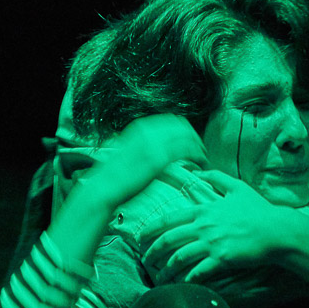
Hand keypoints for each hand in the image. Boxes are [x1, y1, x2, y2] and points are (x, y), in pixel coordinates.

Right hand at [77, 114, 206, 210]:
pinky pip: (187, 151)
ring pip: (187, 138)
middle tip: (201, 150)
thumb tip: (159, 146)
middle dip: (194, 137)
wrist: (104, 186)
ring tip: (203, 159)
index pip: (172, 121)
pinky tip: (200, 164)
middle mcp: (148, 130)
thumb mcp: (129, 149)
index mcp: (141, 126)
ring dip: (199, 147)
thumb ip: (144, 144)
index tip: (192, 141)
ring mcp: (154, 143)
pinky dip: (198, 156)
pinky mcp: (159, 158)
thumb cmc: (115, 174)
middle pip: (183, 127)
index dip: (186, 131)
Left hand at [141, 170, 290, 283]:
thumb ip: (216, 177)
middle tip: (145, 261)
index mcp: (204, 210)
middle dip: (152, 252)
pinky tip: (182, 286)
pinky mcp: (222, 258)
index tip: (141, 238)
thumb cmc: (258, 210)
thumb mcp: (237, 188)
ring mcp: (212, 243)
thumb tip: (199, 171)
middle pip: (168, 240)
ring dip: (166, 270)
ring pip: (179, 258)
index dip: (151, 229)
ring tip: (161, 278)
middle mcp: (204, 226)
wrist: (277, 230)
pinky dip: (187, 280)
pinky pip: (198, 272)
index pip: (169, 219)